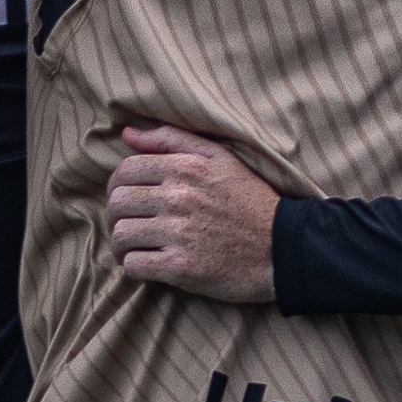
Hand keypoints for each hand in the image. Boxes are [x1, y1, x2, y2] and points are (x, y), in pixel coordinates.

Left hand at [103, 122, 282, 301]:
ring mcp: (179, 234)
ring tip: (134, 247)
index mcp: (185, 168)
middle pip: (117, 203)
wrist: (284, 248)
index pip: (125, 171)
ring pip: (121, 235)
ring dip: (122, 244)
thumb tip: (128, 133)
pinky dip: (134, 266)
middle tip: (128, 224)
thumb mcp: (220, 157)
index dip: (117, 186)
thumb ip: (172, 139)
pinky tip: (147, 264)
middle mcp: (178, 198)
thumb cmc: (251, 201)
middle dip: (116, 216)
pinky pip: (133, 265)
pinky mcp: (181, 267)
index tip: (127, 199)